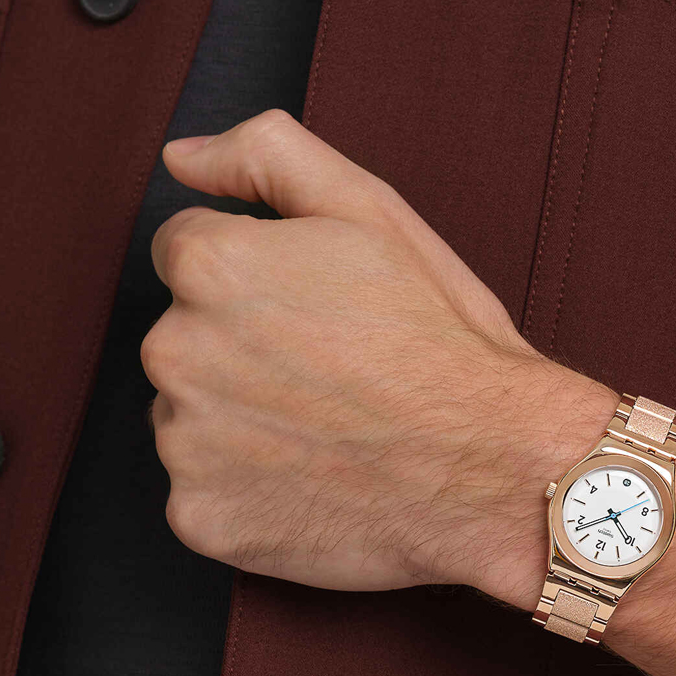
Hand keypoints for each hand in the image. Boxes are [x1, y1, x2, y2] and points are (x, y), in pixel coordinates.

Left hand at [146, 108, 675, 675]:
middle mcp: (176, 352)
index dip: (266, 286)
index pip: (193, 259)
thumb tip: (184, 160)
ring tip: (330, 436)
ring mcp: (186, 445)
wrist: (499, 470)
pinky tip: (314, 484)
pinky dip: (249, 494)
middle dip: (248, 354)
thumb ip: (268, 157)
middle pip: (188, 341)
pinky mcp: (202, 519)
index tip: (321, 320)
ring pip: (193, 420)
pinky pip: (205, 495)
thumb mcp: (374, 215)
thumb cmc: (446, 346)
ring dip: (244, 425)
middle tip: (336, 381)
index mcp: (212, 267)